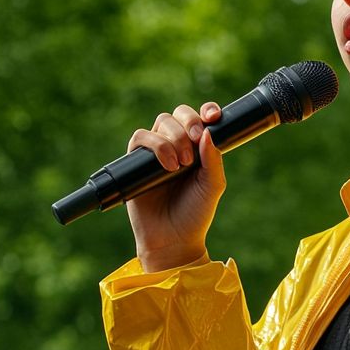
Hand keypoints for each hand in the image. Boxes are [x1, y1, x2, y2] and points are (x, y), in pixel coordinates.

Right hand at [125, 102, 226, 271]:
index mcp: (198, 148)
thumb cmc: (195, 213)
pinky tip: (167, 165)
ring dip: (174, 137)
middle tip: (195, 143)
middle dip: (189, 122)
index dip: (205, 110)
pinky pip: (140, 138)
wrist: (172, 239)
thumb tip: (208, 132)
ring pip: (161, 122)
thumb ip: (213, 160)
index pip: (200, 118)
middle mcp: (177, 145)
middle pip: (179, 114)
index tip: (214, 116)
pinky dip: (155, 145)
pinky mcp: (136, 162)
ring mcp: (156, 152)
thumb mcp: (213, 186)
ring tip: (181, 164)